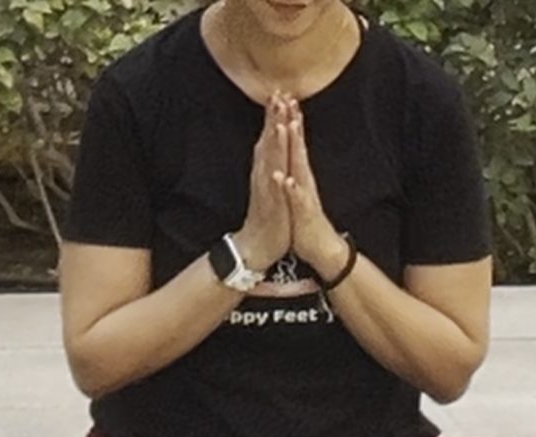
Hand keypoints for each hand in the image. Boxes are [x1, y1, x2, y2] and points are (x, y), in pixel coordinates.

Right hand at [234, 92, 292, 270]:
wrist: (256, 244)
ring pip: (269, 162)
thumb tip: (271, 141)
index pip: (271, 137)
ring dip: (273, 144)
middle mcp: (264, 175)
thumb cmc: (268, 213)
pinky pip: (271, 192)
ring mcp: (266, 190)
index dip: (275, 115)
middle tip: (277, 95)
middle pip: (268, 142)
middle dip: (273, 119)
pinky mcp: (270, 207)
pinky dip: (274, 180)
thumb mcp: (271, 182)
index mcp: (267, 168)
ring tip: (277, 124)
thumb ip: (271, 161)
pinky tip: (276, 171)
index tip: (280, 93)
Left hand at [281, 100, 349, 280]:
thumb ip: (295, 168)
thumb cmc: (304, 218)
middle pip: (297, 147)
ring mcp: (304, 195)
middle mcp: (303, 180)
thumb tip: (291, 149)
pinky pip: (296, 199)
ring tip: (290, 128)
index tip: (283, 96)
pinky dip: (290, 188)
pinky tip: (285, 178)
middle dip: (293, 123)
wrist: (319, 248)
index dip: (289, 119)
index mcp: (300, 174)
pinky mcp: (303, 213)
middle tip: (288, 100)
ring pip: (298, 168)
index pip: (294, 142)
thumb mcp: (297, 189)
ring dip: (294, 148)